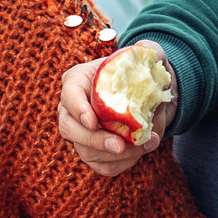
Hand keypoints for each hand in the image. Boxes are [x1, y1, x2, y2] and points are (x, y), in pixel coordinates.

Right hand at [57, 43, 177, 177]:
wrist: (147, 98)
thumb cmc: (139, 74)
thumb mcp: (145, 56)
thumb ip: (147, 51)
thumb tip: (148, 52)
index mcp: (78, 80)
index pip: (69, 94)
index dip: (77, 108)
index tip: (92, 120)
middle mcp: (72, 109)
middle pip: (70, 129)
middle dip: (95, 140)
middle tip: (119, 146)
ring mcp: (80, 133)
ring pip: (87, 152)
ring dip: (118, 155)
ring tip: (147, 144)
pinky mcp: (93, 153)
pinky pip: (102, 166)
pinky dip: (122, 164)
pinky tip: (141, 152)